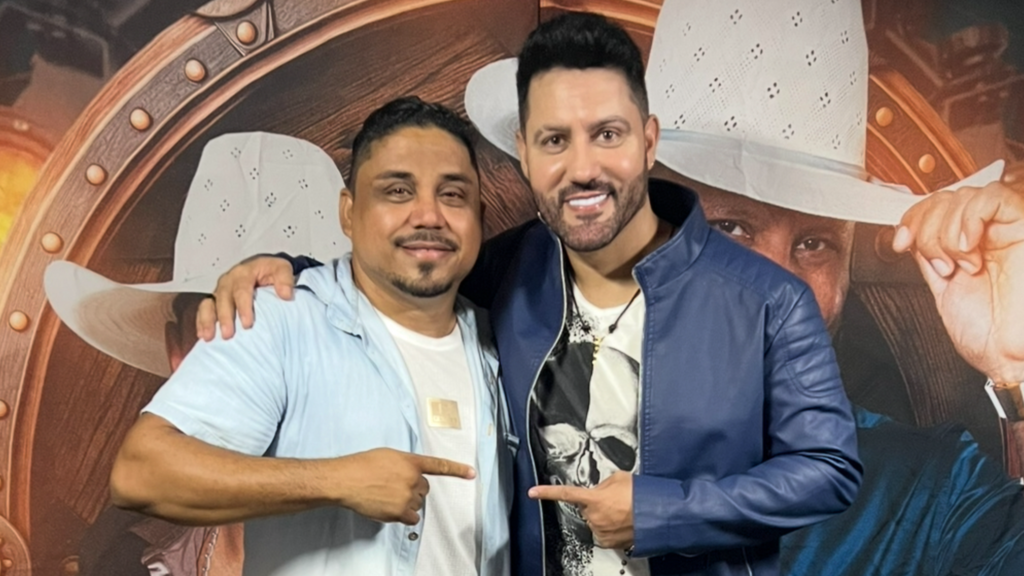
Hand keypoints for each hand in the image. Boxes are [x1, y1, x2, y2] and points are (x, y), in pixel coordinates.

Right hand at [196, 255, 295, 341]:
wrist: (263, 270)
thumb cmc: (270, 272)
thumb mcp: (282, 269)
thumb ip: (285, 279)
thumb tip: (286, 294)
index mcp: (244, 272)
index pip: (242, 289)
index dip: (243, 307)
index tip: (247, 324)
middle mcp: (229, 281)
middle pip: (223, 298)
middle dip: (225, 317)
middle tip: (228, 334)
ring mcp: (219, 290)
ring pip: (209, 304)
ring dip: (208, 321)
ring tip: (209, 337)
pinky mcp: (214, 299)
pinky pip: (204, 309)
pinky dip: (201, 322)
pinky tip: (203, 336)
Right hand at [335, 448, 475, 525]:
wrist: (347, 479)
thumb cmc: (362, 465)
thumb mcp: (388, 456)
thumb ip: (404, 464)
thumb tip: (409, 474)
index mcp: (411, 462)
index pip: (439, 465)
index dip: (457, 469)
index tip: (472, 473)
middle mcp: (413, 479)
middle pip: (424, 489)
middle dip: (413, 489)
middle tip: (393, 486)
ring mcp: (407, 496)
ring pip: (417, 504)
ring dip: (406, 502)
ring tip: (386, 495)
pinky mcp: (400, 512)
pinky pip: (412, 518)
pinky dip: (405, 516)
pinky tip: (391, 508)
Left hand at [528, 471, 634, 548]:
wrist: (657, 515)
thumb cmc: (641, 495)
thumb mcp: (619, 478)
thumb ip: (602, 484)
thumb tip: (599, 490)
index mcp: (593, 498)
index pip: (565, 494)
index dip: (547, 492)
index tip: (533, 493)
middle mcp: (593, 517)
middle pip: (586, 508)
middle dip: (597, 504)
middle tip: (616, 500)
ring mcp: (601, 531)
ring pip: (596, 521)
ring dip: (605, 517)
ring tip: (623, 511)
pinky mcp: (609, 542)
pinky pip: (604, 533)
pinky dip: (611, 528)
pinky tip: (623, 522)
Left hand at [893, 181, 1023, 381]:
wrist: (1011, 359)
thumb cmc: (988, 336)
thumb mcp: (942, 289)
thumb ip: (928, 257)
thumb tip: (909, 234)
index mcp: (968, 247)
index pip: (936, 207)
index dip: (912, 218)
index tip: (901, 242)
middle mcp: (989, 235)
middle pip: (946, 198)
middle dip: (928, 229)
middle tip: (940, 265)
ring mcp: (1008, 230)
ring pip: (965, 197)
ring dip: (948, 232)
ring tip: (960, 265)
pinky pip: (993, 198)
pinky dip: (970, 219)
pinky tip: (969, 249)